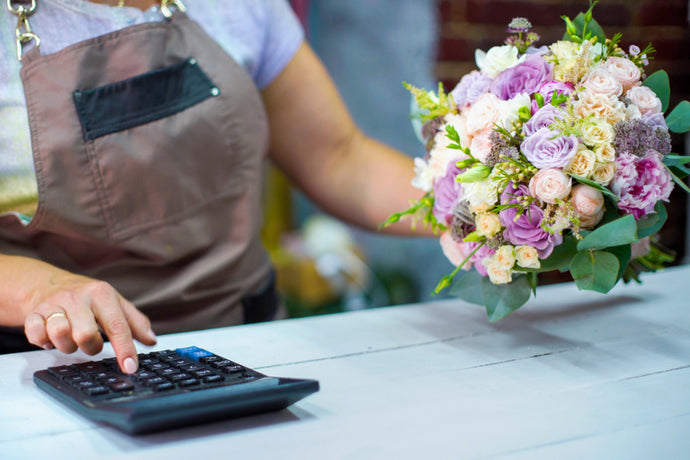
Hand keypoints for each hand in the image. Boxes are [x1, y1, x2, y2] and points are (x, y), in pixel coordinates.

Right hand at [7, 257, 156, 373]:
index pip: (117, 325)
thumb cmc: (88, 298)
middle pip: (86, 335)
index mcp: (102, 294)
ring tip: (70, 339)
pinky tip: (50, 338)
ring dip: (67, 346)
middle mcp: (78, 297)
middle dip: (91, 347)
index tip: (131, 367)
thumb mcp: (116, 303)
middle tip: (90, 343)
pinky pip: (35, 334)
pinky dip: (43, 341)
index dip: (125, 349)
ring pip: (60, 335)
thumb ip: (135, 322)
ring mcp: (53, 304)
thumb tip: (151, 340)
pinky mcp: (33, 313)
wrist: (47, 284)